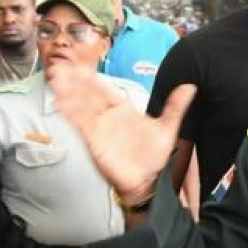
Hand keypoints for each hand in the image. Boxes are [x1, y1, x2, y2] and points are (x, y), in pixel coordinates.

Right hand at [46, 63, 195, 202]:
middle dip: (75, 82)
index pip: (106, 91)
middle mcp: (108, 117)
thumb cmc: (154, 155)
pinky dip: (70, 114)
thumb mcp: (167, 128)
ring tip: (57, 78)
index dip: (94, 79)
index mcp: (124, 111)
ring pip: (81, 107)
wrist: (148, 180)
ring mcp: (100, 129)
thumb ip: (175, 107)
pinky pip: (81, 125)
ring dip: (68, 93)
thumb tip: (190, 87)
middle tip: (63, 67)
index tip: (82, 67)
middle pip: (89, 95)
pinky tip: (61, 102)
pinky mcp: (95, 142)